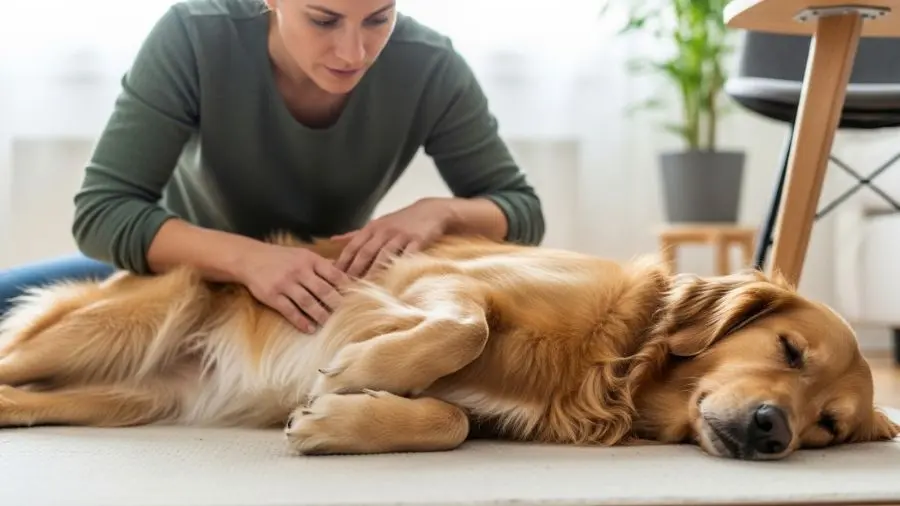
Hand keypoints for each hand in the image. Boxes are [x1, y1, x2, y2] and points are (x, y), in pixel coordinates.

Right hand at [235, 242, 351, 332]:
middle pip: (323, 290)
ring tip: (330, 325)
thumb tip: (346, 272)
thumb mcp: (302, 254)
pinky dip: (301, 321)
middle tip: (348, 316)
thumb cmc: (281, 257)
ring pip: (308, 302)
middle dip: (337, 304)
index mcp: (309, 259)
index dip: (346, 287)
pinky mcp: (272, 296)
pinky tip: (310, 329)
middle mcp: (298, 271)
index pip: (333, 274)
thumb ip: (322, 264)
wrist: (249, 258)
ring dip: (321, 315)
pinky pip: (289, 311)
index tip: (356, 298)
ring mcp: (285, 283)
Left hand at [332, 198, 453, 277]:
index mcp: (372, 228)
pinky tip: (393, 280)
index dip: (343, 263)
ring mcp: (401, 235)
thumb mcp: (377, 224)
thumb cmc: (401, 221)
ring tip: (365, 289)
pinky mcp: (418, 240)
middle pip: (366, 252)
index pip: (352, 247)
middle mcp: (384, 231)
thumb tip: (333, 240)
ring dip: (374, 272)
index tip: (333, 278)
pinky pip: (406, 255)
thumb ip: (355, 234)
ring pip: (384, 255)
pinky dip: (399, 267)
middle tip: (346, 288)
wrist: (431, 211)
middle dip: (355, 271)